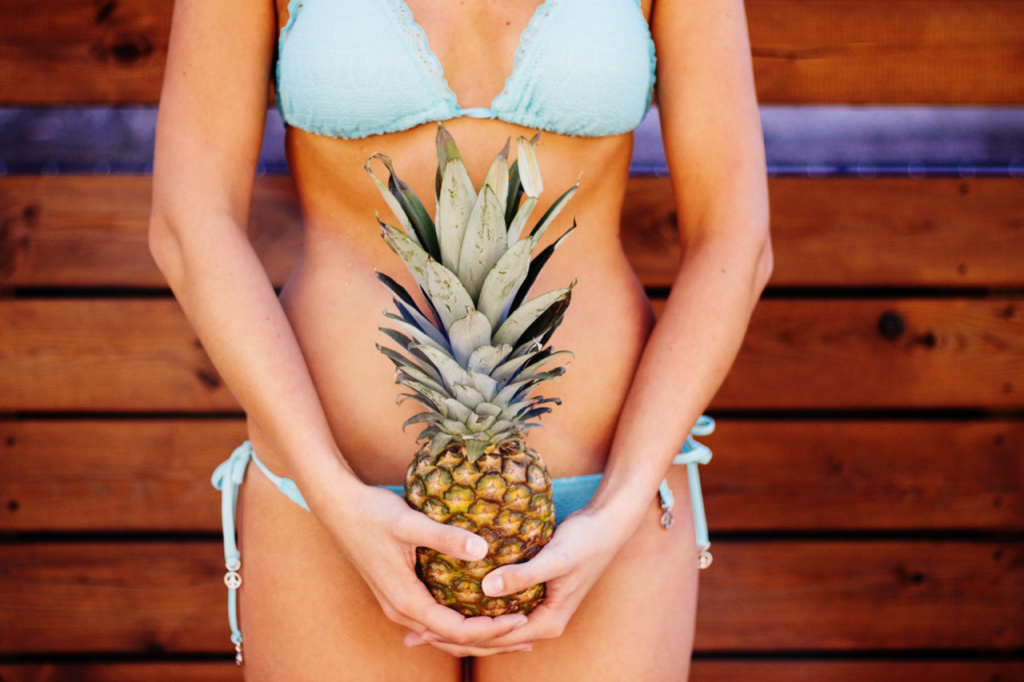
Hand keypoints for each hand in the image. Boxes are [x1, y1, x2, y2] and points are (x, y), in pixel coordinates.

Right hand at [319, 483, 534, 655]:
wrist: (337, 506)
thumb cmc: (371, 513)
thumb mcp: (409, 522)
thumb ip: (445, 537)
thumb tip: (483, 549)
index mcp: (405, 599)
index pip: (456, 630)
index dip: (491, 630)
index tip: (521, 619)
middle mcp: (401, 609)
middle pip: (452, 639)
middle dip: (491, 641)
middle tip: (529, 636)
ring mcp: (398, 602)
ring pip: (444, 632)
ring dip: (478, 634)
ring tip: (513, 629)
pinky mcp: (399, 591)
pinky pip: (435, 618)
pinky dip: (461, 621)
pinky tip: (480, 610)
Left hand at [405, 503, 635, 651]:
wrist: (608, 526)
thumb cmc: (585, 542)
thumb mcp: (555, 559)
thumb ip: (522, 576)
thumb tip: (487, 590)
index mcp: (546, 623)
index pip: (493, 639)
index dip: (457, 636)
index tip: (424, 629)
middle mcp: (540, 621)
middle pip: (489, 639)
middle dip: (451, 637)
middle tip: (412, 633)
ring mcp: (537, 609)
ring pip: (491, 626)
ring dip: (460, 624)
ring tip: (423, 621)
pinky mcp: (534, 593)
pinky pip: (498, 608)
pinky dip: (475, 608)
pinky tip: (452, 598)